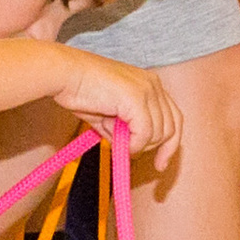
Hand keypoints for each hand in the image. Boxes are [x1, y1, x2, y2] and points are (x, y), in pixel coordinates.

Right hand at [50, 51, 182, 164]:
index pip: (174, 118)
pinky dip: (133, 145)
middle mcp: (153, 85)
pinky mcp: (137, 98)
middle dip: (153, 148)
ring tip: (111, 135)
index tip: (160, 164)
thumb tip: (131, 150)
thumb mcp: (109, 115)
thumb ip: (124, 130)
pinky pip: (144, 134)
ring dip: (136, 145)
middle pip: (171, 128)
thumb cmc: (81, 90)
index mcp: (150, 84)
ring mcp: (147, 90)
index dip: (170, 144)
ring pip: (158, 133)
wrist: (65, 74)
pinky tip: (116, 141)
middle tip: (129, 152)